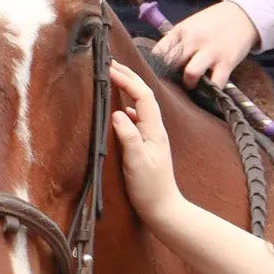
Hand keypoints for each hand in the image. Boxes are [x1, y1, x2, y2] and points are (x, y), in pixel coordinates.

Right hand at [110, 62, 185, 229]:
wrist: (163, 209)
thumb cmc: (150, 189)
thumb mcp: (137, 162)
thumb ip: (128, 137)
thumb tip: (117, 113)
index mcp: (154, 130)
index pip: (143, 96)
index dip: (128, 80)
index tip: (110, 69)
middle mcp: (154, 129)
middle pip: (143, 95)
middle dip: (128, 77)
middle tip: (110, 64)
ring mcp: (151, 137)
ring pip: (139, 105)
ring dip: (127, 90)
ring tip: (111, 79)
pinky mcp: (146, 145)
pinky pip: (136, 119)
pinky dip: (125, 107)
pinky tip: (118, 109)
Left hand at [152, 1, 258, 88]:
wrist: (243, 15)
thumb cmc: (213, 22)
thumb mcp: (190, 25)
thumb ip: (177, 41)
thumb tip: (160, 62)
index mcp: (180, 31)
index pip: (158, 53)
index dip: (153, 68)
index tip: (153, 76)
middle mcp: (193, 41)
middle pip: (171, 65)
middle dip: (169, 78)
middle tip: (172, 85)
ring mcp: (210, 52)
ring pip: (190, 74)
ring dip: (188, 84)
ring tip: (191, 84)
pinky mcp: (226, 62)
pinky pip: (215, 83)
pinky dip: (211, 91)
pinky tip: (209, 90)